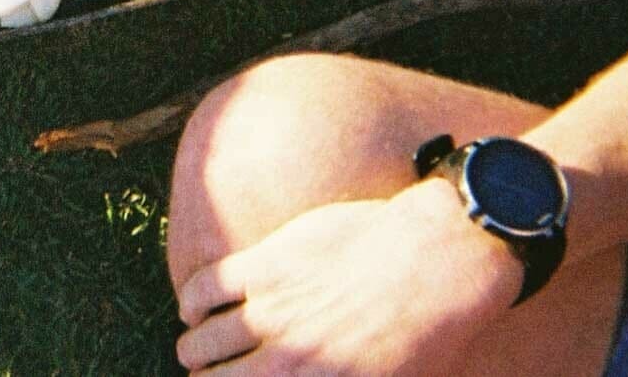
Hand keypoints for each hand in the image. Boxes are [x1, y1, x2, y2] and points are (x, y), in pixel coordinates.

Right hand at [175, 180, 522, 374]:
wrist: (436, 262)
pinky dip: (190, 300)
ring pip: (203, 338)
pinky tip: (193, 306)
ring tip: (192, 346)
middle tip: (201, 376)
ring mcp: (272, 310)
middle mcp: (286, 360)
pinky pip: (206, 286)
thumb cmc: (428, 330)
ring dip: (192, 348)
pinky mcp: (268, 264)